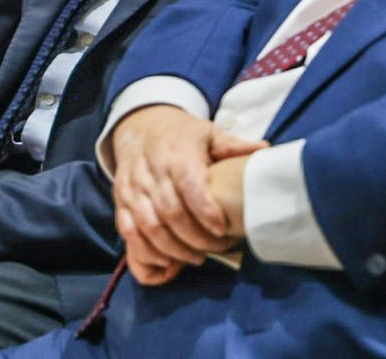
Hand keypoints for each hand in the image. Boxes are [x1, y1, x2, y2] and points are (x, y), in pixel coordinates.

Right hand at [109, 105, 265, 284]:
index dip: (205, 211)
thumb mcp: (208, 133)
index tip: (222, 229)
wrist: (139, 125)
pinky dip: (145, 251)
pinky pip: (128, 231)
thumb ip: (233, 146)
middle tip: (216, 249)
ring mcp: (132, 187)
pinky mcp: (120, 200)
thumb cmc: (181, 135)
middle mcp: (151, 171)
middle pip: (170, 212)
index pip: (189, 185)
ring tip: (195, 258)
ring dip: (172, 249)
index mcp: (177, 153)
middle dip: (194, 238)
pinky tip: (166, 261)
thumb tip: (265, 149)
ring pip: (148, 226)